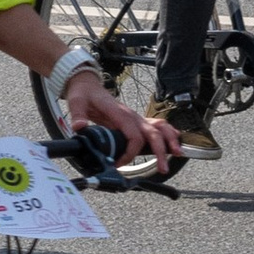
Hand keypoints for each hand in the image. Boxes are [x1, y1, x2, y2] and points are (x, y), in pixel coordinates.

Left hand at [61, 66, 182, 171]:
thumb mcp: (76, 102)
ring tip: (177, 155)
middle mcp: (132, 116)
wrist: (88, 85)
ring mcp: (136, 117)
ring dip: (170, 141)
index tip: (120, 163)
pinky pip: (156, 126)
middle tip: (162, 168)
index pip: (133, 135)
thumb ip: (78, 115)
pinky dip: (167, 134)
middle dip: (160, 150)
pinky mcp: (136, 120)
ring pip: (160, 128)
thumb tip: (79, 127)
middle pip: (153, 133)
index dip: (130, 152)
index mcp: (120, 114)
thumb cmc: (84, 94)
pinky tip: (173, 144)